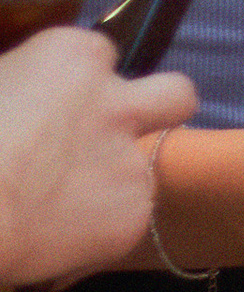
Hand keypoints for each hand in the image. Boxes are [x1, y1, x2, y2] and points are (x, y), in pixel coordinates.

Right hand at [0, 30, 194, 286]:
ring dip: (113, 180)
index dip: (83, 83)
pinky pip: (125, 218)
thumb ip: (19, 80)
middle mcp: (116, 101)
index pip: (103, 53)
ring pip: (143, 166)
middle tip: (125, 131)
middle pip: (176, 94)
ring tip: (61, 207)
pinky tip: (56, 237)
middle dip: (160, 108)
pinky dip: (98, 228)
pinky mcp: (134, 215)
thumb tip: (27, 100)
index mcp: (72, 57)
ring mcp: (130, 160)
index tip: (61, 103)